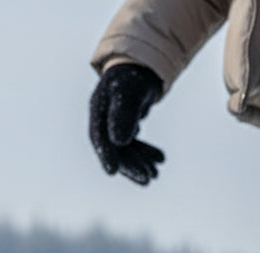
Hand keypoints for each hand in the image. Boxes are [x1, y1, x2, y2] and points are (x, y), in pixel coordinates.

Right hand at [89, 64, 164, 185]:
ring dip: (140, 163)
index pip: (99, 136)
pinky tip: (160, 160)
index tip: (112, 171)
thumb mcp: (129, 92)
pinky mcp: (124, 128)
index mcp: (98, 108)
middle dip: (131, 165)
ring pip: (126, 150)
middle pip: (115, 148)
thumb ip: (123, 115)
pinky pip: (134, 146)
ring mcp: (113, 125)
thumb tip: (119, 142)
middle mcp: (103, 119)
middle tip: (148, 179)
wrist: (140, 67)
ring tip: (155, 175)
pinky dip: (146, 154)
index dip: (105, 154)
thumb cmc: (133, 75)